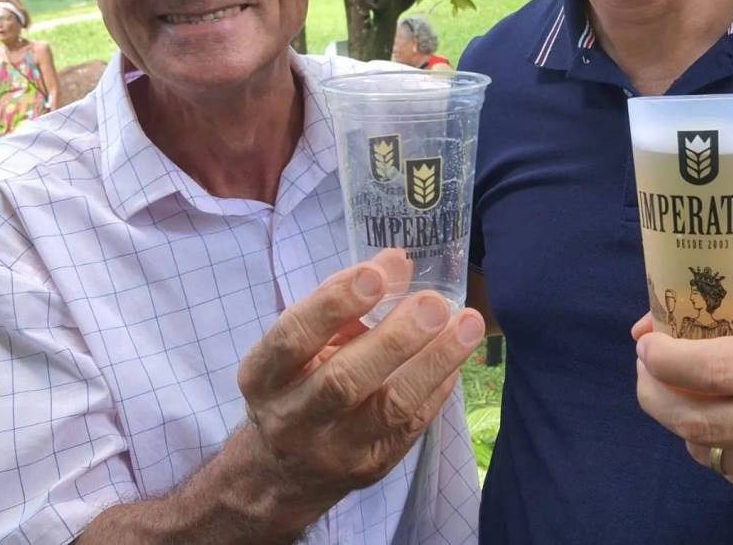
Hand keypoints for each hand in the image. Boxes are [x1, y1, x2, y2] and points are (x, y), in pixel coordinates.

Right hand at [237, 249, 484, 521]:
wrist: (284, 471)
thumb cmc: (297, 382)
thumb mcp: (302, 341)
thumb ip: (344, 298)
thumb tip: (397, 261)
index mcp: (264, 376)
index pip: (293, 338)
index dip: (334, 304)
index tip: (374, 275)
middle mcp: (293, 418)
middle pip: (344, 380)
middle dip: (395, 338)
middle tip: (433, 303)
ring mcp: (334, 449)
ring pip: (390, 407)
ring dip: (435, 360)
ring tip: (468, 324)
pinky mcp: (373, 465)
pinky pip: (414, 423)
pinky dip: (440, 382)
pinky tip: (459, 353)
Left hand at [633, 315, 732, 514]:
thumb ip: (719, 328)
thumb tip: (646, 328)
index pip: (715, 370)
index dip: (667, 360)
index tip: (647, 345)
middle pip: (697, 420)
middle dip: (654, 393)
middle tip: (646, 372)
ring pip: (704, 449)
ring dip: (681, 419)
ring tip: (687, 393)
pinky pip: (725, 472)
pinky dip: (712, 445)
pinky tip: (727, 426)